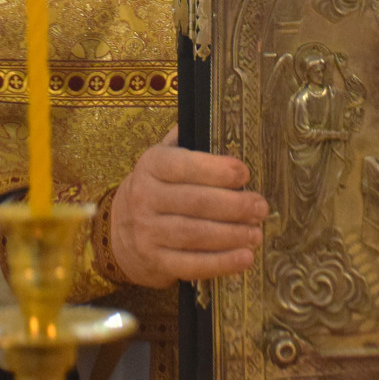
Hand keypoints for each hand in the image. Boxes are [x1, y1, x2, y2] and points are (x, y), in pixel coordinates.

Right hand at [110, 128, 268, 287]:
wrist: (117, 231)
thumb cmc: (156, 189)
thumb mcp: (163, 158)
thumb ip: (187, 141)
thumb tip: (215, 115)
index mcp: (151, 165)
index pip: (184, 166)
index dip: (216, 170)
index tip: (245, 173)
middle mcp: (145, 197)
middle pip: (196, 202)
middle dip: (234, 206)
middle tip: (261, 207)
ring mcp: (147, 232)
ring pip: (195, 235)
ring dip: (231, 235)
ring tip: (257, 234)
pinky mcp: (155, 262)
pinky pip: (191, 264)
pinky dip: (221, 263)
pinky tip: (244, 259)